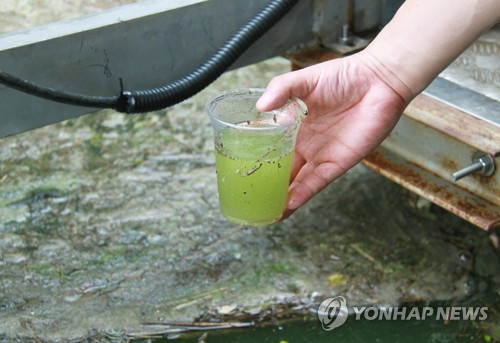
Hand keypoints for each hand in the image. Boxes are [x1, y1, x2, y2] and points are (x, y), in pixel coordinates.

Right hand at [256, 51, 409, 217]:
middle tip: (248, 199)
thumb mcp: (304, 79)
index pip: (270, 148)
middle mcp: (305, 144)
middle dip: (267, 185)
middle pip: (282, 170)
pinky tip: (289, 204)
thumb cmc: (343, 77)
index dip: (256, 160)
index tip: (239, 171)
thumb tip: (260, 107)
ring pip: (297, 182)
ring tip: (265, 212)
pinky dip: (303, 193)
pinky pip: (317, 182)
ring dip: (283, 197)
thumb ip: (281, 90)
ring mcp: (321, 155)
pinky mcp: (338, 163)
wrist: (378, 81)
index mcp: (293, 126)